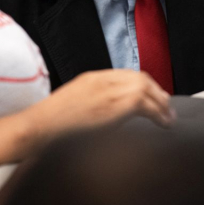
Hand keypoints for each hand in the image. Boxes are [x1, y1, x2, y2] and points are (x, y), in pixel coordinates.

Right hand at [0, 69, 173, 189]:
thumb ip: (91, 106)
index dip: (145, 85)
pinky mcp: (110, 104)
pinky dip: (158, 112)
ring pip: (144, 87)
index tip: (154, 97)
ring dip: (160, 102)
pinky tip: (163, 122)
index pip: (126, 74)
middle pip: (139, 77)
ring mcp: (105, 90)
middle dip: (157, 91)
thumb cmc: (48, 127)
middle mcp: (99, 80)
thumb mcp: (72, 108)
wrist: (35, 130)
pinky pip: (143, 101)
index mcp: (89, 78)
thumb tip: (107, 116)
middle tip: (166, 107)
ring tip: (168, 117)